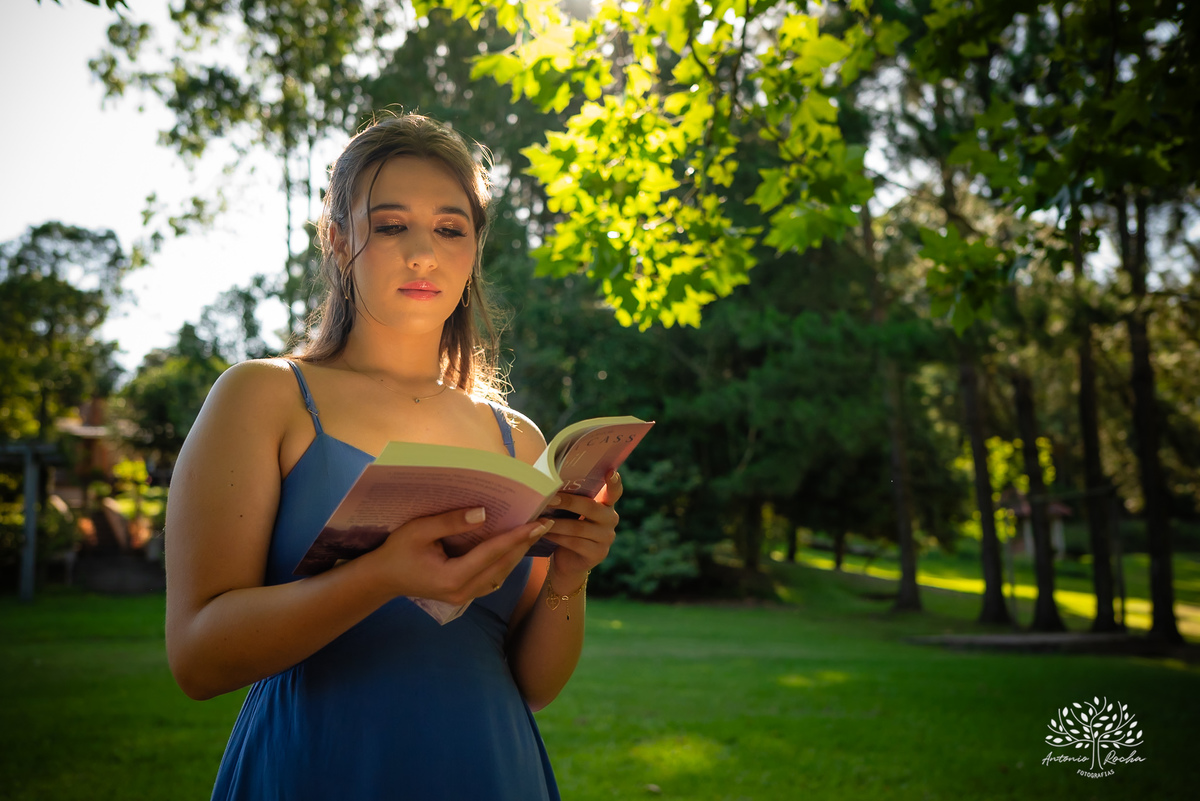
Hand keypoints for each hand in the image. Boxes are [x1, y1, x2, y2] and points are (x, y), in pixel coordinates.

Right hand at [368, 507, 547, 605]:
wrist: (382, 579)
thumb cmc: (397, 552)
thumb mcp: (419, 531)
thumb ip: (451, 522)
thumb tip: (484, 513)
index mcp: (452, 578)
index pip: (492, 554)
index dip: (517, 537)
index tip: (538, 523)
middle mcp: (463, 592)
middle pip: (502, 566)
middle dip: (525, 544)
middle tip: (545, 523)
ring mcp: (465, 596)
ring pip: (501, 574)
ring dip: (518, 554)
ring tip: (534, 533)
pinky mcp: (464, 594)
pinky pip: (492, 579)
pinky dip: (505, 562)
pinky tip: (513, 547)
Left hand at [540, 472, 621, 583]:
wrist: (568, 560)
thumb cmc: (566, 527)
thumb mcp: (571, 511)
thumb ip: (570, 497)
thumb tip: (548, 480)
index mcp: (606, 504)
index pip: (614, 491)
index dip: (614, 482)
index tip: (610, 472)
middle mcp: (611, 519)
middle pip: (591, 507)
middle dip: (568, 502)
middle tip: (549, 498)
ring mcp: (606, 538)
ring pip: (579, 527)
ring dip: (556, 523)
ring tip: (540, 518)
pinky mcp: (598, 554)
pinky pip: (575, 543)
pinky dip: (557, 537)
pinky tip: (544, 533)